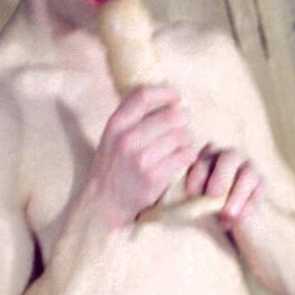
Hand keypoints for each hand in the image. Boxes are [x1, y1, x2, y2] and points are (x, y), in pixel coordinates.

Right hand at [90, 85, 195, 228]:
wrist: (105, 202)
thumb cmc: (112, 165)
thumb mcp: (112, 136)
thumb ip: (132, 116)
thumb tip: (165, 98)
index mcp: (116, 124)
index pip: (143, 96)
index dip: (165, 92)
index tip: (176, 96)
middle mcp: (127, 140)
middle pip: (170, 116)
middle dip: (183, 117)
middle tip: (185, 122)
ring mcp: (141, 160)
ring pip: (181, 136)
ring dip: (187, 138)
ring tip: (183, 142)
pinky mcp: (154, 178)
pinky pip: (184, 156)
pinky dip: (189, 154)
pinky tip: (184, 157)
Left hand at [185, 143, 264, 230]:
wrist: (227, 223)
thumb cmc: (203, 210)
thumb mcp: (192, 202)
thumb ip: (185, 195)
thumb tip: (166, 204)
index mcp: (207, 157)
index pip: (204, 156)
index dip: (198, 171)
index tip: (191, 192)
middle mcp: (229, 157)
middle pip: (229, 156)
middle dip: (221, 175)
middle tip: (213, 194)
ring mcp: (248, 168)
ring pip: (248, 172)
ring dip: (237, 193)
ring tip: (227, 214)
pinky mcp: (261, 184)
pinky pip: (259, 190)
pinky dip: (248, 205)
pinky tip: (236, 220)